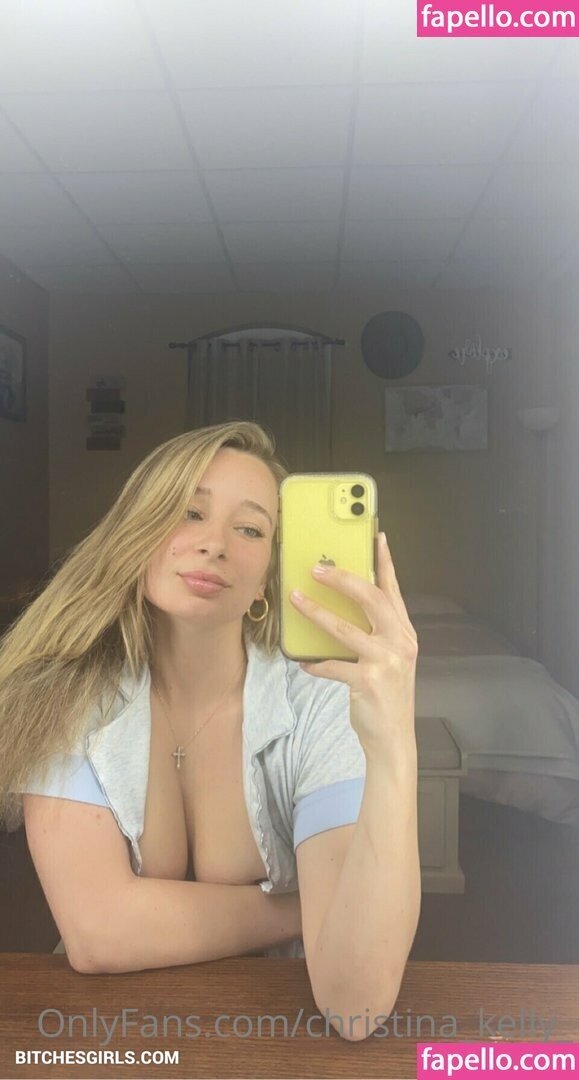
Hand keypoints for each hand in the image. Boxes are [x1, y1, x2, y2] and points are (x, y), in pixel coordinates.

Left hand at [289, 532, 418, 752]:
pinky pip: (334, 666)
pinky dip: (316, 664)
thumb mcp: (388, 659)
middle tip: (318, 567)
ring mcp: (386, 662)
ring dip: (317, 612)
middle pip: (371, 599)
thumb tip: (340, 609)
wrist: (393, 738)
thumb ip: (373, 634)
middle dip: (343, 579)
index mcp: (405, 633)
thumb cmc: (386, 696)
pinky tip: (303, 662)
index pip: (393, 590)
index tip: (376, 536)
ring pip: (345, 629)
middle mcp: (400, 643)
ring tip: (296, 599)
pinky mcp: (368, 683)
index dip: (384, 562)